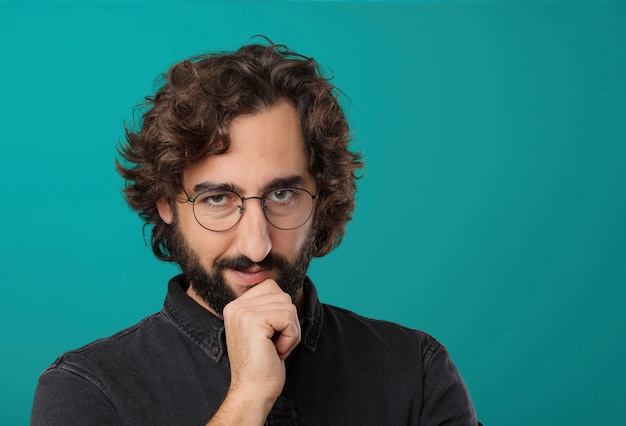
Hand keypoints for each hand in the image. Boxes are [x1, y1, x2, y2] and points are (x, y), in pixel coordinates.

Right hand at [212, 279, 300, 423]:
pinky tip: (277, 351)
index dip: (281, 313)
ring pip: (288, 306)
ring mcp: (243, 312)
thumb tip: (287, 295)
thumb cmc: (263, 365)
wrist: (252, 391)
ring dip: (290, 331)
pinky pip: (289, 318)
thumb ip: (269, 309)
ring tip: (275, 348)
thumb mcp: (264, 330)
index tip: (270, 336)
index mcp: (236, 306)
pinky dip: (291, 337)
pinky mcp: (254, 320)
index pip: (271, 287)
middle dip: (288, 322)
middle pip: (282, 296)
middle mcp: (236, 306)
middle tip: (274, 344)